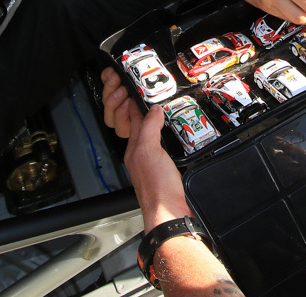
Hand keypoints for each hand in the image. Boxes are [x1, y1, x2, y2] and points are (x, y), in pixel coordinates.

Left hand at [100, 68, 190, 229]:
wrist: (170, 214)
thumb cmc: (157, 188)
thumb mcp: (149, 151)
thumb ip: (149, 129)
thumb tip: (153, 110)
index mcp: (134, 150)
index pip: (133, 120)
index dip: (135, 104)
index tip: (137, 91)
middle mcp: (141, 157)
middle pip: (141, 129)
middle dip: (142, 113)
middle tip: (148, 98)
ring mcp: (153, 166)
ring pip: (151, 139)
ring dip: (154, 126)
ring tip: (161, 113)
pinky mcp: (166, 173)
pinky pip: (162, 150)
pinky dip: (165, 140)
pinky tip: (172, 139)